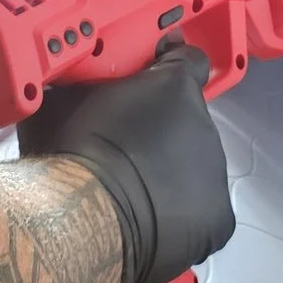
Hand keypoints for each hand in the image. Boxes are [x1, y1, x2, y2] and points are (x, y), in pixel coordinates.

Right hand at [21, 35, 234, 282]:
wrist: (83, 215)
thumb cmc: (71, 152)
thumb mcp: (64, 97)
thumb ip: (86, 80)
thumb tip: (72, 73)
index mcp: (176, 86)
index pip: (189, 62)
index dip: (167, 71)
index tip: (148, 83)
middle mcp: (205, 124)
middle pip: (188, 122)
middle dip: (160, 132)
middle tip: (123, 149)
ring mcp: (215, 173)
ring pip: (195, 167)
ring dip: (170, 173)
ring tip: (131, 190)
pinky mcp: (217, 218)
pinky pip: (202, 212)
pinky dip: (181, 216)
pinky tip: (150, 220)